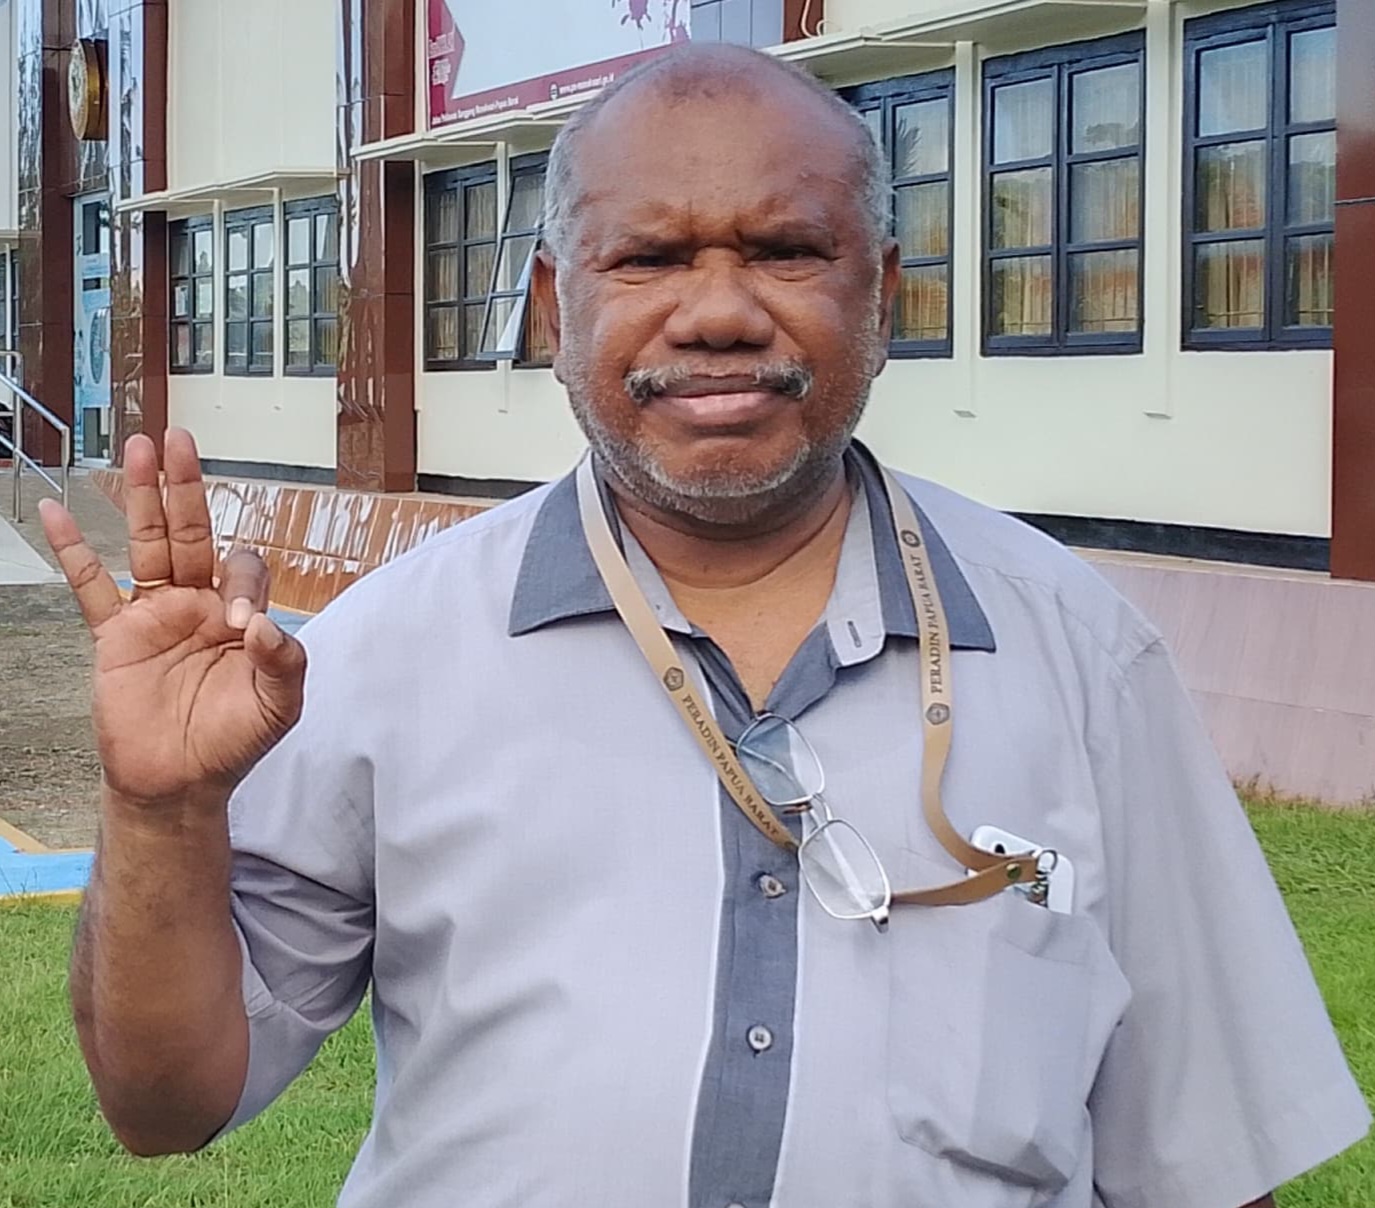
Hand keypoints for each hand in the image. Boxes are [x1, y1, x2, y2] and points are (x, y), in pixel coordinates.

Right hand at [40, 429, 306, 807]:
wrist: (179, 783)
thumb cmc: (234, 742)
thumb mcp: (278, 707)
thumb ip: (285, 664)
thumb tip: (266, 628)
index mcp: (240, 615)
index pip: (243, 571)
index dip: (244, 588)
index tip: (240, 630)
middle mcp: (198, 604)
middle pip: (193, 532)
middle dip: (186, 488)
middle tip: (179, 438)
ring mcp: (154, 615)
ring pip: (147, 545)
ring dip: (142, 499)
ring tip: (138, 448)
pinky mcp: (115, 636)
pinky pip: (90, 586)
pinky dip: (72, 551)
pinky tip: (56, 512)